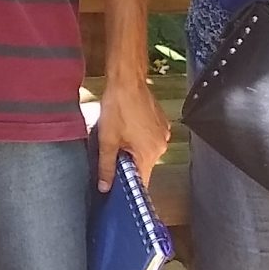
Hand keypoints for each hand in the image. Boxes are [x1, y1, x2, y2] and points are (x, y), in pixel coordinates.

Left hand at [94, 74, 170, 193]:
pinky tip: (128, 127)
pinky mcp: (162, 124)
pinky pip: (150, 139)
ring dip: (133, 150)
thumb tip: (105, 187)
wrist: (127, 82)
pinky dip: (140, 138)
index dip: (129, 185)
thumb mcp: (107, 140)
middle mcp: (161, 146)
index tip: (118, 185)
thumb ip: (106, 167)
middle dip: (128, 164)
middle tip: (113, 152)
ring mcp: (163, 134)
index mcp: (149, 153)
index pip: (142, 181)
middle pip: (144, 166)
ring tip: (120, 136)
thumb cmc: (118, 107)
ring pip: (146, 152)